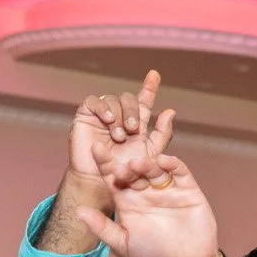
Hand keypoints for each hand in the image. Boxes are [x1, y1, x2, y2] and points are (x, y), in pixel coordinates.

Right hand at [68, 71, 175, 195]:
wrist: (101, 181)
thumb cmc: (126, 172)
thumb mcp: (150, 154)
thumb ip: (162, 134)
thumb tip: (170, 111)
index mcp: (136, 122)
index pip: (143, 100)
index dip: (149, 87)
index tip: (155, 75)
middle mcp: (119, 115)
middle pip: (129, 99)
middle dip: (133, 111)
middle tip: (133, 129)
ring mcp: (102, 114)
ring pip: (113, 100)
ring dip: (119, 116)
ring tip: (119, 136)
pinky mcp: (85, 115)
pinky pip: (93, 101)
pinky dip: (103, 108)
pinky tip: (108, 119)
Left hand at [76, 150, 221, 256]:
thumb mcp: (124, 244)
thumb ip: (102, 227)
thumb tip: (78, 211)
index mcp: (128, 202)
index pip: (113, 178)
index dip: (104, 163)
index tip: (95, 150)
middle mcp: (146, 192)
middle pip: (134, 170)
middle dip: (126, 166)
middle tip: (121, 168)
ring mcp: (167, 190)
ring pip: (155, 168)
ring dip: (147, 163)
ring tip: (139, 164)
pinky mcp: (188, 190)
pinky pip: (180, 172)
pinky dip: (173, 164)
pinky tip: (165, 161)